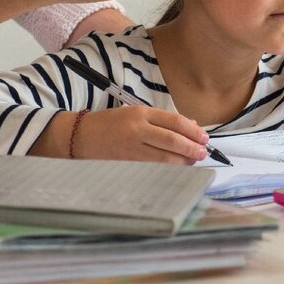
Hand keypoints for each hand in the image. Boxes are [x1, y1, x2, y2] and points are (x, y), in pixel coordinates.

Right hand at [71, 106, 209, 163]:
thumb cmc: (110, 124)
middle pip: (173, 140)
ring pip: (165, 158)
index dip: (193, 131)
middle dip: (192, 148)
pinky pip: (153, 169)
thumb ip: (161, 120)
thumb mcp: (135, 114)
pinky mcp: (127, 166)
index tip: (204, 137)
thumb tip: (190, 127)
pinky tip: (177, 170)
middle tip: (203, 152)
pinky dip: (169, 170)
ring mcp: (131, 150)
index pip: (174, 122)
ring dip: (184, 161)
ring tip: (193, 161)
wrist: (79, 137)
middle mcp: (137, 130)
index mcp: (140, 113)